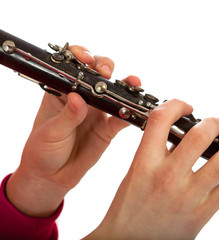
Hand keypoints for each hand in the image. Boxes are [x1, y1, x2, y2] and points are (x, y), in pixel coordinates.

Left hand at [6, 46, 140, 216]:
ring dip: (125, 85)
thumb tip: (77, 99)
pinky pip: (122, 119)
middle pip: (98, 73)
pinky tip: (136, 110)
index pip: (73, 67)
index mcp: (62, 92)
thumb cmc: (42, 150)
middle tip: (105, 72)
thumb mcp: (50, 132)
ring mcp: (97, 112)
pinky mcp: (108, 129)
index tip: (86, 59)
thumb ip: (66, 116)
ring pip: (114, 92)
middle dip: (105, 66)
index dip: (81, 57)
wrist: (52, 176)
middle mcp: (82, 98)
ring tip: (133, 83)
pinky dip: (130, 114)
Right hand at [85, 99, 218, 239]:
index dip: (176, 105)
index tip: (186, 106)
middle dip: (213, 124)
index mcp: (144, 163)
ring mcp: (186, 196)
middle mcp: (167, 177)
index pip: (161, 120)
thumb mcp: (134, 172)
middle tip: (218, 122)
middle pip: (199, 137)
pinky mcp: (200, 214)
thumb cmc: (127, 208)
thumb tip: (176, 133)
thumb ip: (154, 151)